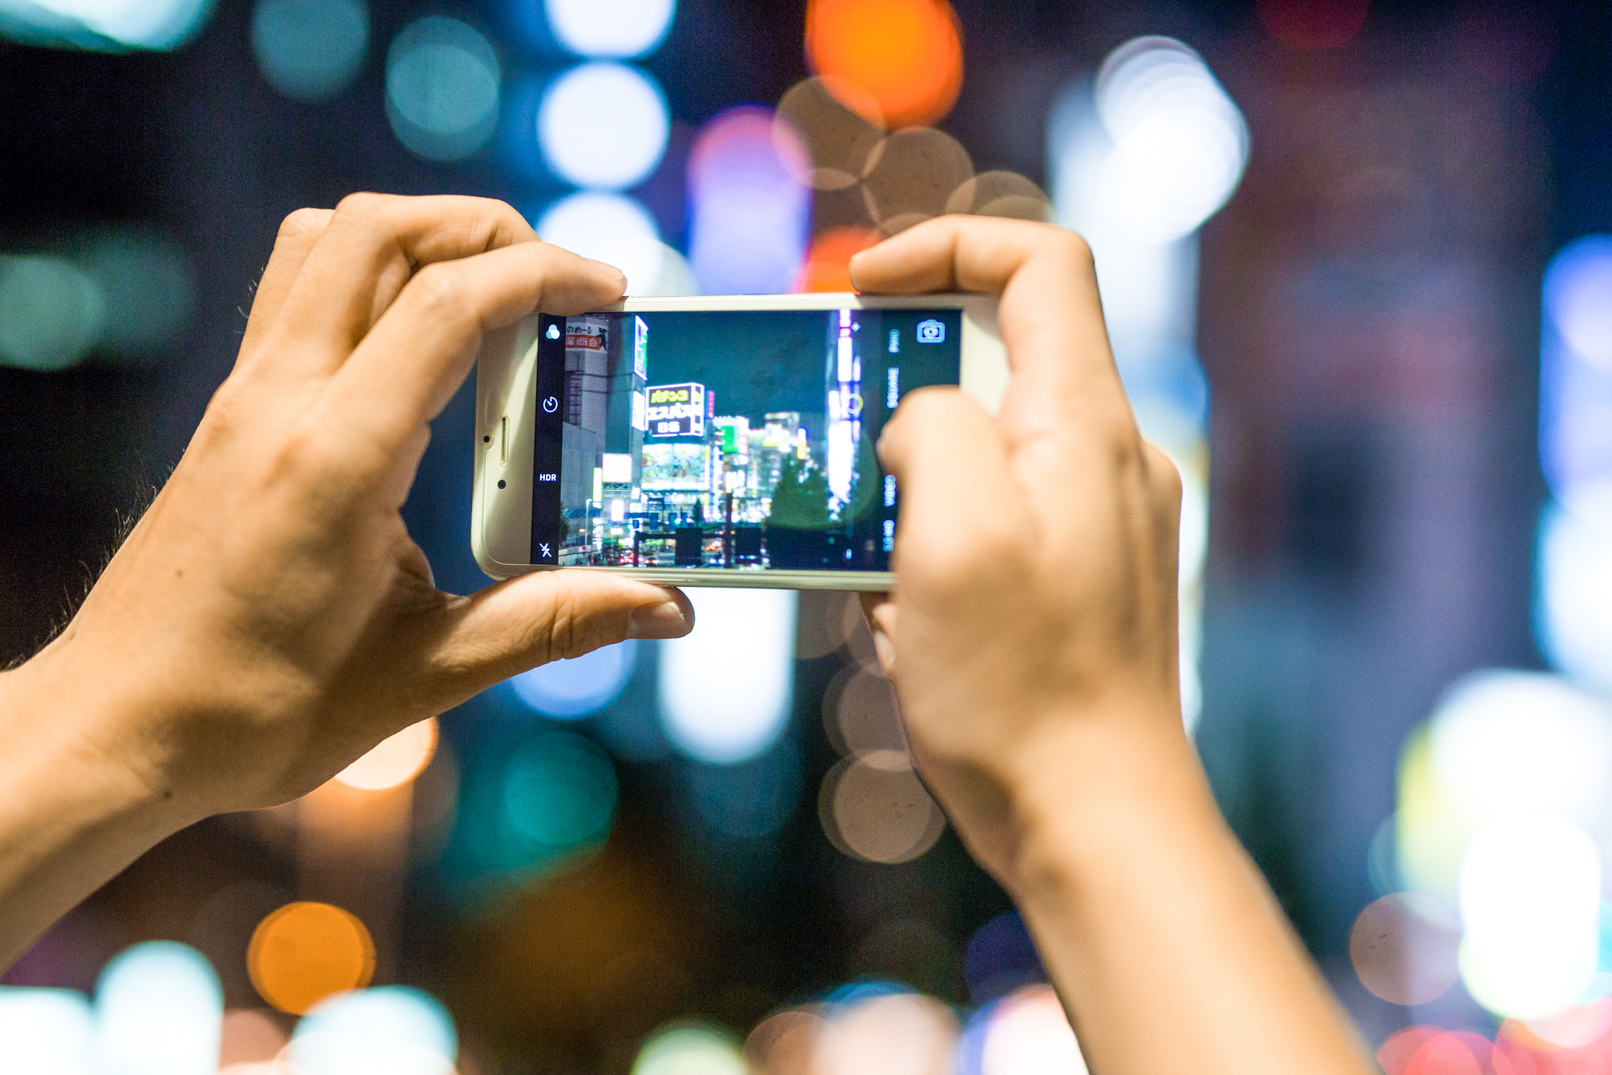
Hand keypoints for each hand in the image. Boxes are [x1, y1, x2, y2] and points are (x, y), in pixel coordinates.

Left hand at [8, 194, 692, 821]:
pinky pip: (300, 291)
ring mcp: (243, 398)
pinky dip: (371, 277)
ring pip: (325, 241)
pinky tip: (420, 353)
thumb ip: (554, 623)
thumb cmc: (254, 712)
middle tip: (559, 283)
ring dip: (419, 237)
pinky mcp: (231, 412)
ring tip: (494, 294)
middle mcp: (278, 402)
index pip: (445, 304)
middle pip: (378, 230)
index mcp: (334, 460)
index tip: (609, 293)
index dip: (543, 275)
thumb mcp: (425, 676)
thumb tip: (665, 609)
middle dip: (486, 228)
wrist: (117, 727)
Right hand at [850, 215, 1191, 890]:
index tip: (860, 287)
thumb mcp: (954, 534)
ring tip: (878, 585)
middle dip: (897, 405)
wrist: (1093, 823)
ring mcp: (1096, 526)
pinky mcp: (1076, 584)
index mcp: (1086, 424)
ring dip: (904, 506)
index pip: (1039, 262)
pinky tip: (908, 633)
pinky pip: (984, 533)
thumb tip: (916, 421)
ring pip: (976, 461)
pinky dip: (928, 562)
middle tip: (839, 465)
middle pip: (996, 364)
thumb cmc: (1025, 688)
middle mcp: (1105, 460)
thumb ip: (933, 428)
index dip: (946, 244)